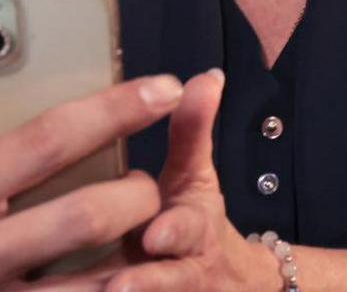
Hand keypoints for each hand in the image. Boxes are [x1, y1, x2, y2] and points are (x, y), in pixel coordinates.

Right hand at [0, 75, 183, 291]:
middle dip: (135, 197)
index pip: (46, 140)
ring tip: (149, 237)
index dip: (113, 111)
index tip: (162, 89)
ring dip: (132, 259)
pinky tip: (120, 280)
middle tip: (149, 183)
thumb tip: (27, 97)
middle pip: (82, 217)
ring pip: (88, 285)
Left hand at [104, 71, 279, 291]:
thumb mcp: (194, 176)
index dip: (174, 231)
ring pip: (157, 291)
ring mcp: (171, 291)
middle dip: (150, 281)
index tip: (154, 236)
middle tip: (120, 283)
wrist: (225, 285)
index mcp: (193, 230)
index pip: (189, 229)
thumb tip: (208, 76)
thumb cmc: (193, 223)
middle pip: (174, 280)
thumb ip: (192, 131)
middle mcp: (184, 269)